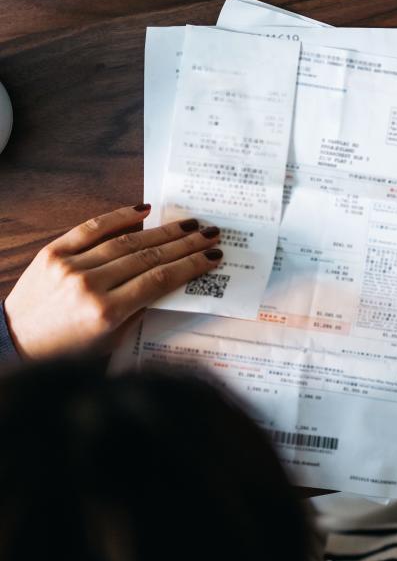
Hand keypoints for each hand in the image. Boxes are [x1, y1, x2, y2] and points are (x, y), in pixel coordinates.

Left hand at [3, 204, 222, 359]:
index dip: (190, 266)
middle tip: (210, 234)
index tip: (212, 257)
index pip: (160, 280)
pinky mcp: (53, 253)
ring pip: (127, 241)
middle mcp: (89, 286)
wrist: (13, 341)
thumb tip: (171, 281)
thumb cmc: (66, 350)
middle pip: (149, 257)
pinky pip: (91, 228)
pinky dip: (119, 217)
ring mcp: (70, 266)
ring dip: (163, 231)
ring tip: (189, 223)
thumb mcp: (111, 340)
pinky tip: (144, 210)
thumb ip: (139, 310)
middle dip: (185, 244)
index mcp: (106, 313)